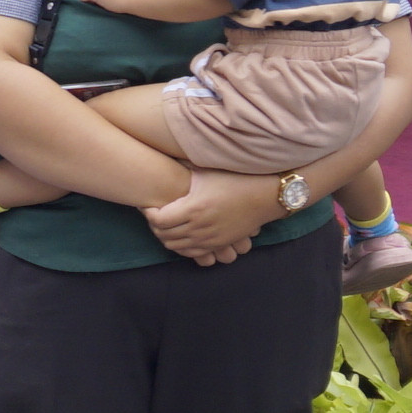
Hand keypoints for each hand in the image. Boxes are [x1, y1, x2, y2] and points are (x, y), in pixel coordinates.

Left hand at [144, 168, 276, 264]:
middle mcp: (200, 227)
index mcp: (194, 208)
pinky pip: (191, 253)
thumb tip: (160, 158)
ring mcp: (209, 239)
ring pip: (175, 247)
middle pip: (163, 235)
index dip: (148, 212)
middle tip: (154, 213)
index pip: (158, 219)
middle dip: (154, 225)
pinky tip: (181, 234)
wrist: (264, 196)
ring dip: (166, 237)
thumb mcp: (205, 171)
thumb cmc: (233, 178)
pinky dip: (181, 247)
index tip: (148, 203)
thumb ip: (182, 168)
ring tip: (166, 224)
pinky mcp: (218, 244)